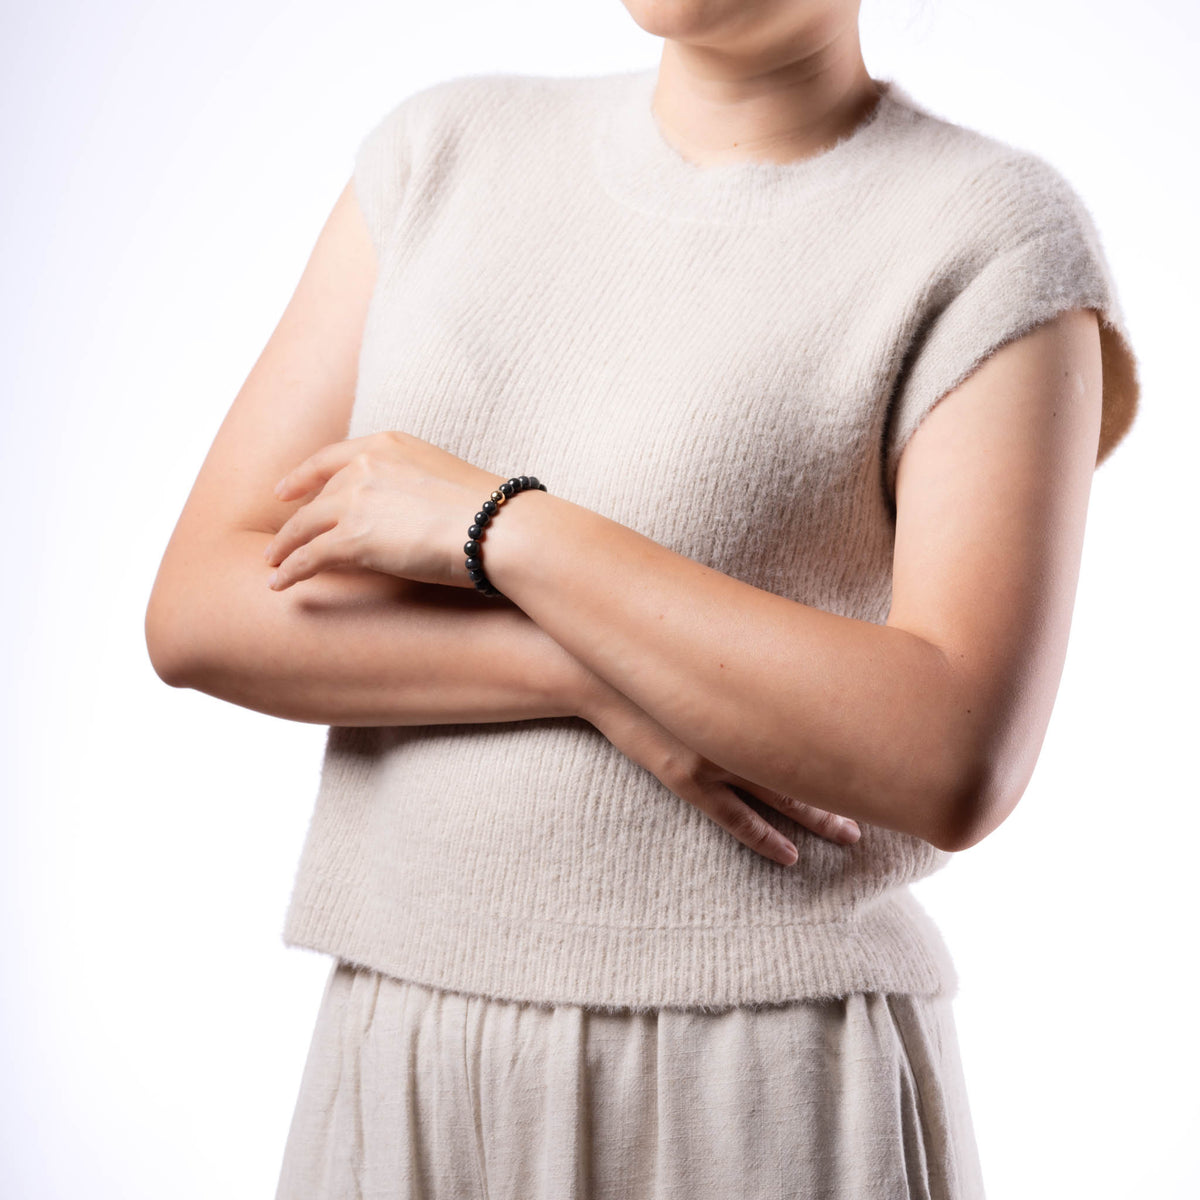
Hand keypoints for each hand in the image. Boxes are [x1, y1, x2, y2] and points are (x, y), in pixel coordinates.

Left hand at [263, 430, 504, 591]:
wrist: (498, 527)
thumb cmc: (489, 510)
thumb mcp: (443, 476)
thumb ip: (413, 483)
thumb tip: (410, 508)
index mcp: (388, 444)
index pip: (331, 458)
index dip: (303, 477)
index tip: (286, 490)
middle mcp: (364, 466)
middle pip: (317, 497)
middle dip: (295, 520)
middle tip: (280, 540)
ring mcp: (356, 501)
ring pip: (303, 527)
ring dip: (284, 548)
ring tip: (273, 565)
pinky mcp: (353, 539)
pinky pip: (309, 557)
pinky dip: (290, 571)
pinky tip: (279, 584)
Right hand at [577, 675, 860, 865]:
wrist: (598, 669)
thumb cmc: (653, 647)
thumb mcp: (710, 643)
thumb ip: (748, 654)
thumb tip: (786, 651)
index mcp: (754, 692)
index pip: (817, 723)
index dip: (851, 743)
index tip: (882, 756)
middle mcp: (744, 729)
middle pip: (812, 762)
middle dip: (849, 785)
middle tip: (887, 805)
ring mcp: (718, 758)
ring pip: (783, 795)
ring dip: (820, 816)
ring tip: (852, 835)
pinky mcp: (688, 778)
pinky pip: (736, 819)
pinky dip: (765, 838)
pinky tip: (789, 856)